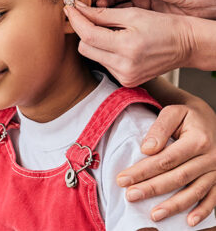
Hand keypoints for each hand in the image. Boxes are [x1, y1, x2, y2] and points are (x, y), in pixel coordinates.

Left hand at [64, 3, 194, 86]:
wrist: (186, 44)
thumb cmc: (163, 26)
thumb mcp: (132, 14)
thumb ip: (102, 14)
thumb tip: (78, 10)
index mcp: (127, 48)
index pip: (88, 35)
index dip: (76, 20)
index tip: (69, 8)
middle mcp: (124, 67)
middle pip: (85, 48)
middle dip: (83, 30)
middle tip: (87, 16)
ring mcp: (125, 76)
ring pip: (92, 55)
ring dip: (93, 41)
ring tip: (106, 28)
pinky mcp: (126, 81)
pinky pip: (103, 63)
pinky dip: (104, 51)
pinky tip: (115, 42)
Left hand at [116, 100, 215, 226]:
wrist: (208, 118)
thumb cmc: (186, 115)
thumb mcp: (173, 112)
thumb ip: (159, 128)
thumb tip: (146, 149)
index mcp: (197, 140)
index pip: (166, 159)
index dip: (144, 170)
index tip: (123, 178)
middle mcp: (210, 158)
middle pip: (177, 177)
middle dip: (152, 189)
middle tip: (131, 195)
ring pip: (194, 192)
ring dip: (174, 206)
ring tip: (154, 215)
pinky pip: (212, 198)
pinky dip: (202, 211)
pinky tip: (189, 222)